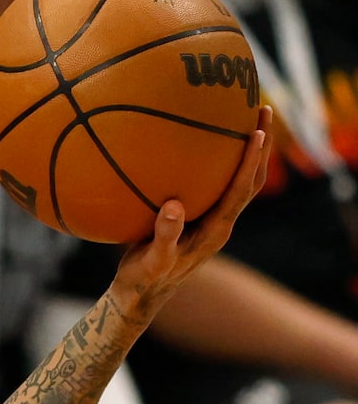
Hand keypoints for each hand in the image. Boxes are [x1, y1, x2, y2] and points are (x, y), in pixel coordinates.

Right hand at [110, 111, 271, 325]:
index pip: (241, 190)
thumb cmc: (145, 279)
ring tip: (246, 116)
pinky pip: (218, 183)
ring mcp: (212, 220)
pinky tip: (207, 141)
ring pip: (239, 180)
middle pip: (251, 179)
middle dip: (261, 146)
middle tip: (262, 108)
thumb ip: (165, 237)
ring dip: (248, 150)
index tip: (258, 131)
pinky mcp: (200, 218)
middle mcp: (221, 222)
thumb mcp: (153, 260)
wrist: (141, 295)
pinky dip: (222, 160)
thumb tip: (174, 206)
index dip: (251, 161)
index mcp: (216, 230)